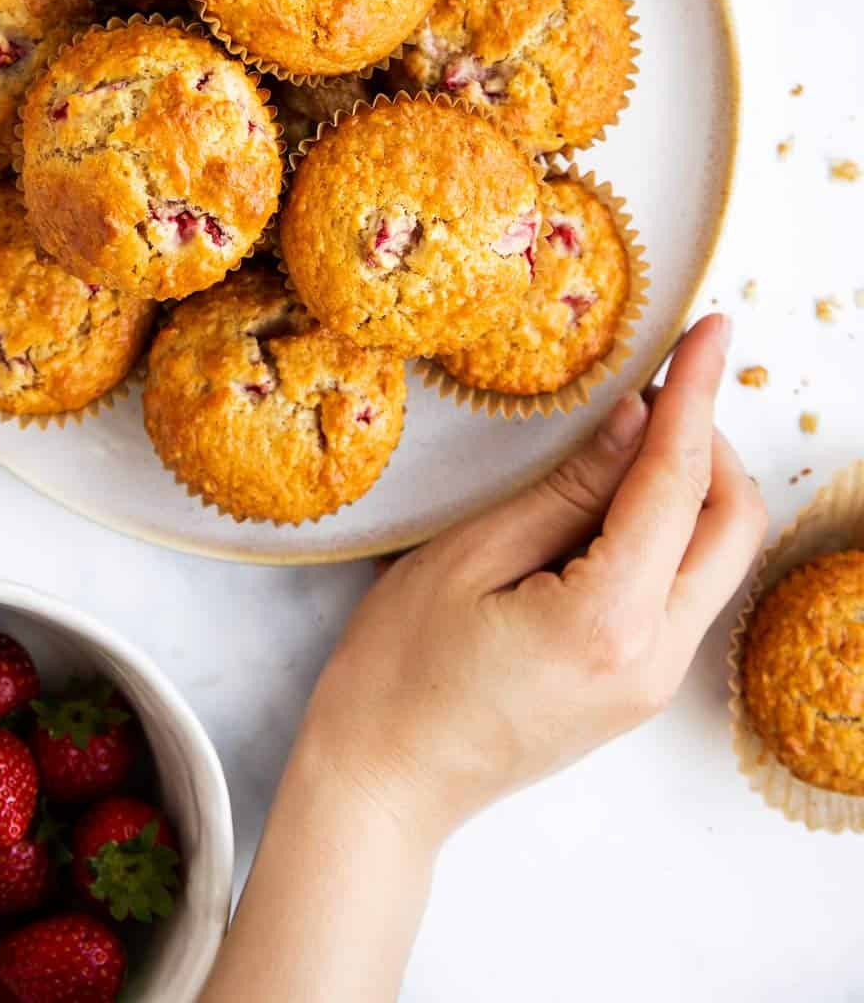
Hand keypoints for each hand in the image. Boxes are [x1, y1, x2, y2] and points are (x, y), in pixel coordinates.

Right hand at [301, 314, 766, 848]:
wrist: (384, 787)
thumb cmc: (398, 673)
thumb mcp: (467, 556)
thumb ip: (565, 487)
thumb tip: (637, 420)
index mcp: (609, 622)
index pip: (678, 483)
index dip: (696, 394)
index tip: (709, 328)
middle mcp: (655, 659)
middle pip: (732, 524)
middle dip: (709, 440)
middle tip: (656, 385)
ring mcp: (654, 681)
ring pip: (718, 557)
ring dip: (693, 485)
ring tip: (626, 435)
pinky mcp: (638, 686)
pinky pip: (684, 587)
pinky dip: (668, 528)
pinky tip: (611, 497)